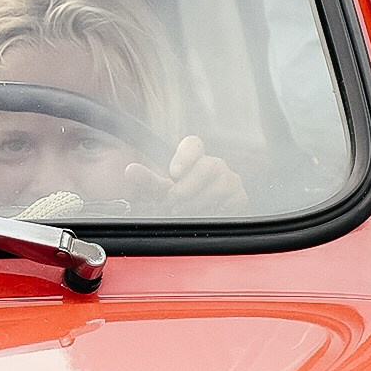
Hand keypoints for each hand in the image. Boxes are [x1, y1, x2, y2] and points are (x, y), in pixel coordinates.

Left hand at [124, 135, 247, 215]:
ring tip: (184, 214)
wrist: (204, 225)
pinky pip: (227, 205)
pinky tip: (203, 219)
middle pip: (205, 167)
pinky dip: (212, 214)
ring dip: (196, 205)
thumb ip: (148, 181)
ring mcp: (230, 181)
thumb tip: (130, 170)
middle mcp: (215, 166)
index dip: (184, 156)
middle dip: (186, 189)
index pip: (193, 144)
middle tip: (172, 204)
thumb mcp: (162, 193)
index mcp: (195, 159)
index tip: (173, 173)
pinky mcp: (241, 199)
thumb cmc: (181, 204)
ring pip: (216, 189)